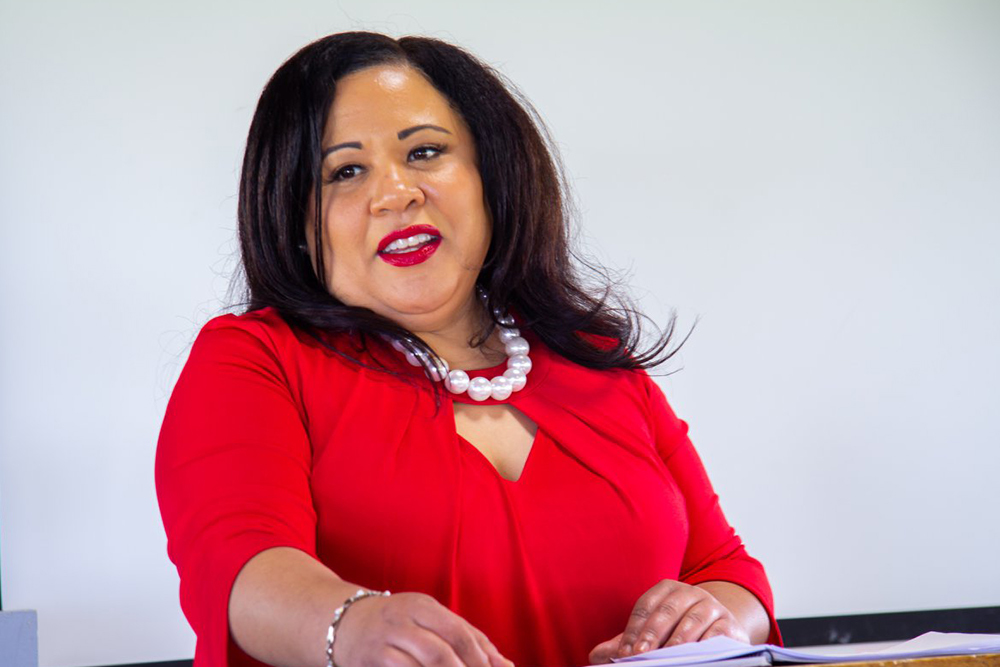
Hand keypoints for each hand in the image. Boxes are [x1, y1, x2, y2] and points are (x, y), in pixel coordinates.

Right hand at [333, 592, 513, 666]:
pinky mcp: (370, 660)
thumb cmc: (398, 624)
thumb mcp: (429, 620)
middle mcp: (403, 619)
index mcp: (423, 606)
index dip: (481, 658)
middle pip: (442, 652)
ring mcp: (384, 640)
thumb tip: (505, 665)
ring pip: (423, 665)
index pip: (460, 632)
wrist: (341, 623)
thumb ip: (467, 638)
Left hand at [588, 580, 748, 663]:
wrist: (720, 631)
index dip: (634, 629)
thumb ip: (627, 642)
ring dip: (678, 640)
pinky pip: (717, 633)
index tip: (624, 652)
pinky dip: (706, 644)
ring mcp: (712, 606)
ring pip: (693, 620)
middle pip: (668, 610)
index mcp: (667, 589)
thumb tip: (596, 656)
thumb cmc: (679, 631)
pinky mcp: (730, 624)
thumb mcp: (653, 635)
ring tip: (666, 657)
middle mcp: (690, 593)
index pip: (646, 606)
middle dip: (653, 633)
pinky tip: (694, 657)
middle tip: (640, 654)